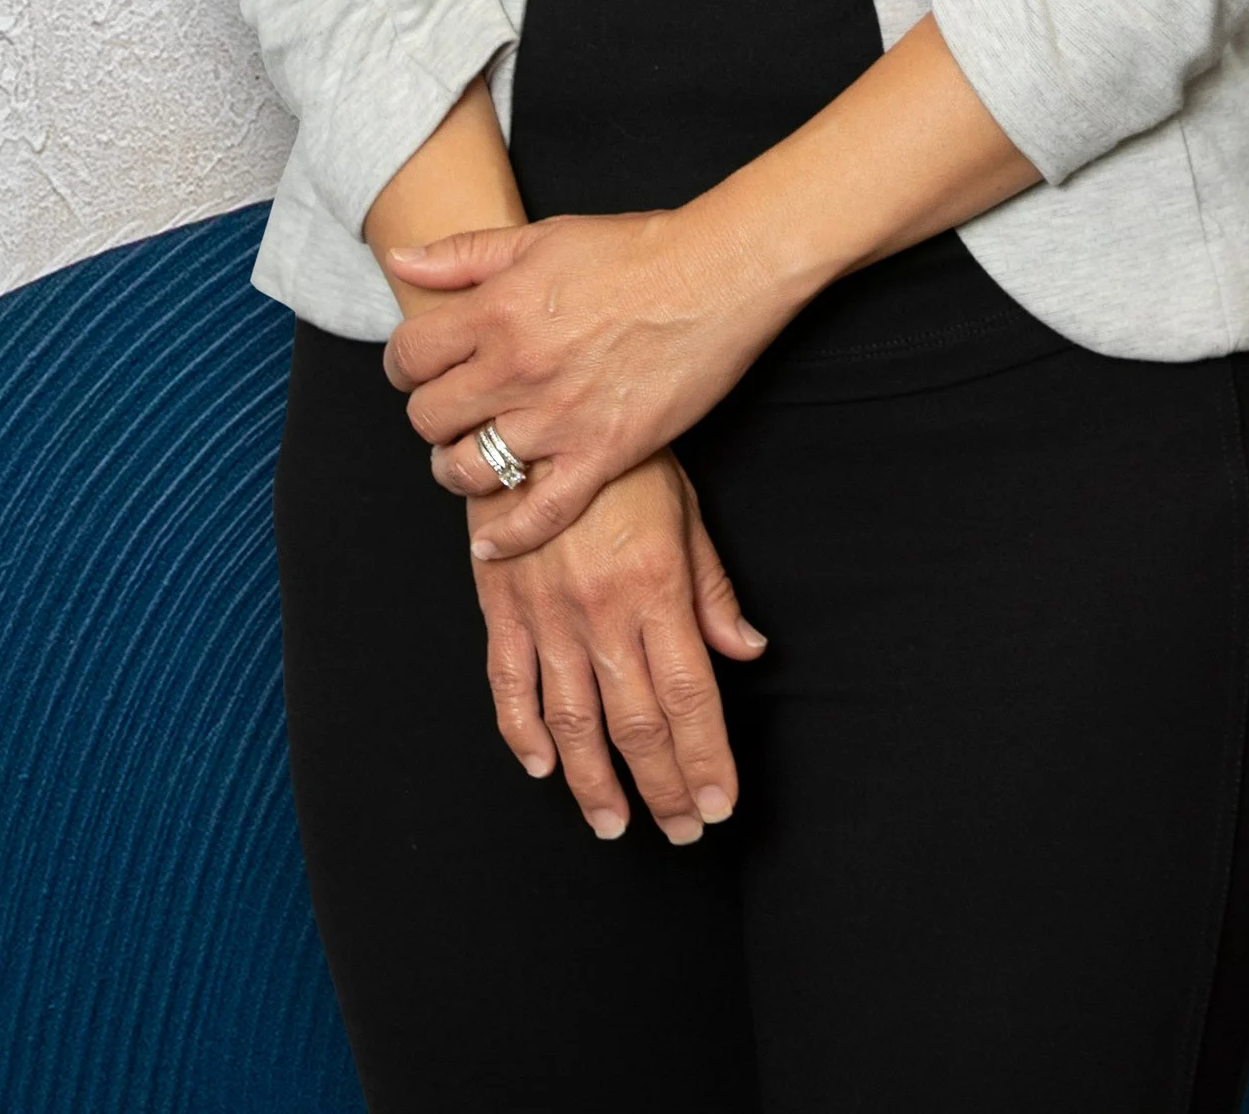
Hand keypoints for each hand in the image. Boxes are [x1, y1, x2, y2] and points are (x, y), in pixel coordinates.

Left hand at [385, 207, 794, 556]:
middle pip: (429, 418)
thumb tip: (401, 259)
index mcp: (498, 310)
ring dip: (456, 470)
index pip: (409, 356)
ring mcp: (559, 418)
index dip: (404, 365)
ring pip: (469, 471)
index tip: (419, 368)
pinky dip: (507, 537)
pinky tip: (489, 542)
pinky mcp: (602, 454)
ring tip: (468, 458)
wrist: (715, 274)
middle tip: (450, 410)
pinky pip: (539, 514)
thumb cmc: (632, 249)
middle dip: (429, 416)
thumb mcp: (540, 237)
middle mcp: (517, 368)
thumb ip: (464, 253)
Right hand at [471, 449, 764, 844]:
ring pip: (572, 722)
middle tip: (681, 829)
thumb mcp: (685, 511)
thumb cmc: (623, 461)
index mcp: (656, 588)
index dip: (705, 760)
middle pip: (637, 724)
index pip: (689, 697)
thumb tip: (747, 651)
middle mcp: (602, 613)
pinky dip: (522, 734)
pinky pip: (509, 686)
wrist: (538, 419)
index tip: (719, 805)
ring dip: (593, 782)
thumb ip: (712, 590)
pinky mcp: (501, 608)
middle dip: (663, 786)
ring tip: (613, 823)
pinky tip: (541, 766)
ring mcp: (546, 615)